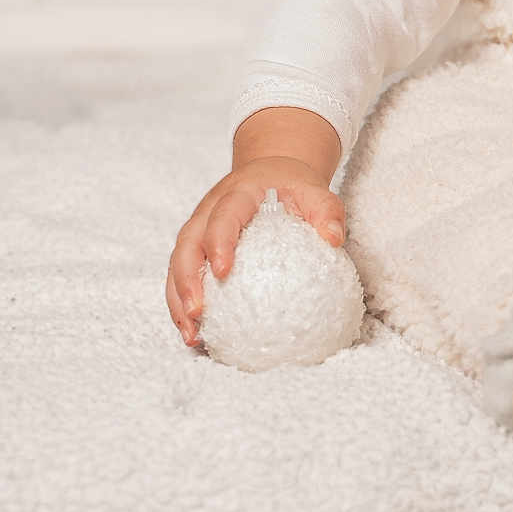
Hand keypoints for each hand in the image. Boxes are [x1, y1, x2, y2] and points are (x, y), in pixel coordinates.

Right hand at [165, 157, 345, 348]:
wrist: (271, 175)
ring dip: (178, 300)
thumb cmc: (292, 188)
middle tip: (197, 313)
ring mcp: (197, 231)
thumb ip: (326, 211)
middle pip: (187, 245)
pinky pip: (183, 277)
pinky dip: (184, 305)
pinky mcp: (196, 249)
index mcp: (235, 195)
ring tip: (193, 336)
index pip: (222, 217)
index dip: (218, 242)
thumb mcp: (314, 192)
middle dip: (186, 280)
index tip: (223, 271)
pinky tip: (198, 335)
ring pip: (178, 264)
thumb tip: (334, 239)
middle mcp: (208, 212)